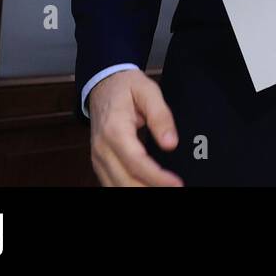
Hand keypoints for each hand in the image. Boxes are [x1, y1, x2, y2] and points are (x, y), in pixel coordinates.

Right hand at [88, 69, 183, 186]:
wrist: (103, 84)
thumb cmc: (126, 86)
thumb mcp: (148, 91)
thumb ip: (161, 116)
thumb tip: (171, 144)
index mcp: (114, 130)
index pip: (136, 162)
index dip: (157, 177)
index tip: (177, 184)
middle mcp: (102, 149)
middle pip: (125, 181)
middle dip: (151, 189)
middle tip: (176, 189)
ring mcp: (98, 158)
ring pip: (116, 187)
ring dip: (140, 191)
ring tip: (165, 189)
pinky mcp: (100, 163)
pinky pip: (112, 184)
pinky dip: (128, 189)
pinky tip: (147, 187)